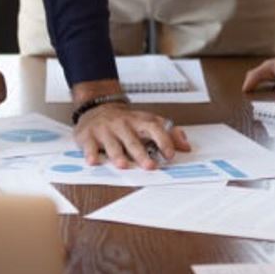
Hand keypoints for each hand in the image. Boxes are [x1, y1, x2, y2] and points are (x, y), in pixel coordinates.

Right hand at [73, 103, 190, 170]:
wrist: (97, 107)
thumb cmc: (126, 120)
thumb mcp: (148, 122)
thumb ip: (168, 133)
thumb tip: (186, 146)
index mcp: (139, 121)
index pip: (154, 128)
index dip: (164, 141)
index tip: (169, 154)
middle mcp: (123, 124)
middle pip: (133, 139)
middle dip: (141, 153)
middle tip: (150, 166)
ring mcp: (105, 130)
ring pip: (112, 143)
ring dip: (117, 154)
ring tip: (123, 165)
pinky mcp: (88, 135)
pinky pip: (90, 145)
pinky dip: (91, 153)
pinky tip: (93, 161)